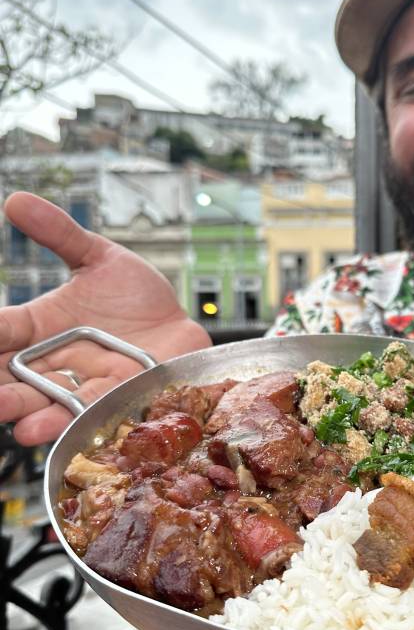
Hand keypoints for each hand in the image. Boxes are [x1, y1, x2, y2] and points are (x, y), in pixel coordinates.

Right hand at [0, 192, 210, 444]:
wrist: (179, 324)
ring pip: (41, 401)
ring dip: (17, 408)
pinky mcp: (113, 399)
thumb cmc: (136, 296)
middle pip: (9, 375)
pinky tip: (37, 429)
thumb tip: (16, 200)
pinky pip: (84, 412)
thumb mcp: (99, 258)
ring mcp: (82, 383)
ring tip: (0, 408)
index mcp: (40, 327)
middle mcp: (54, 362)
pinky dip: (62, 420)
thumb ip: (60, 235)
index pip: (0, 332)